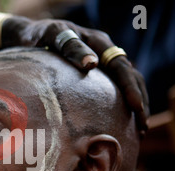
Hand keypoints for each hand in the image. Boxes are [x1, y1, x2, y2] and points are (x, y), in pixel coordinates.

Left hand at [3, 17, 148, 133]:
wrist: (31, 35)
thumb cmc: (41, 35)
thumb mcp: (53, 35)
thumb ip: (71, 47)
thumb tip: (91, 64)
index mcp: (98, 42)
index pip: (120, 66)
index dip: (130, 88)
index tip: (136, 107)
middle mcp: (105, 51)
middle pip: (131, 77)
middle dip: (140, 102)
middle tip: (143, 128)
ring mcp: (103, 62)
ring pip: (129, 84)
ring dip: (137, 106)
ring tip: (140, 131)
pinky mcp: (97, 74)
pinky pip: (115, 89)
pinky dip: (123, 105)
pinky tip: (124, 124)